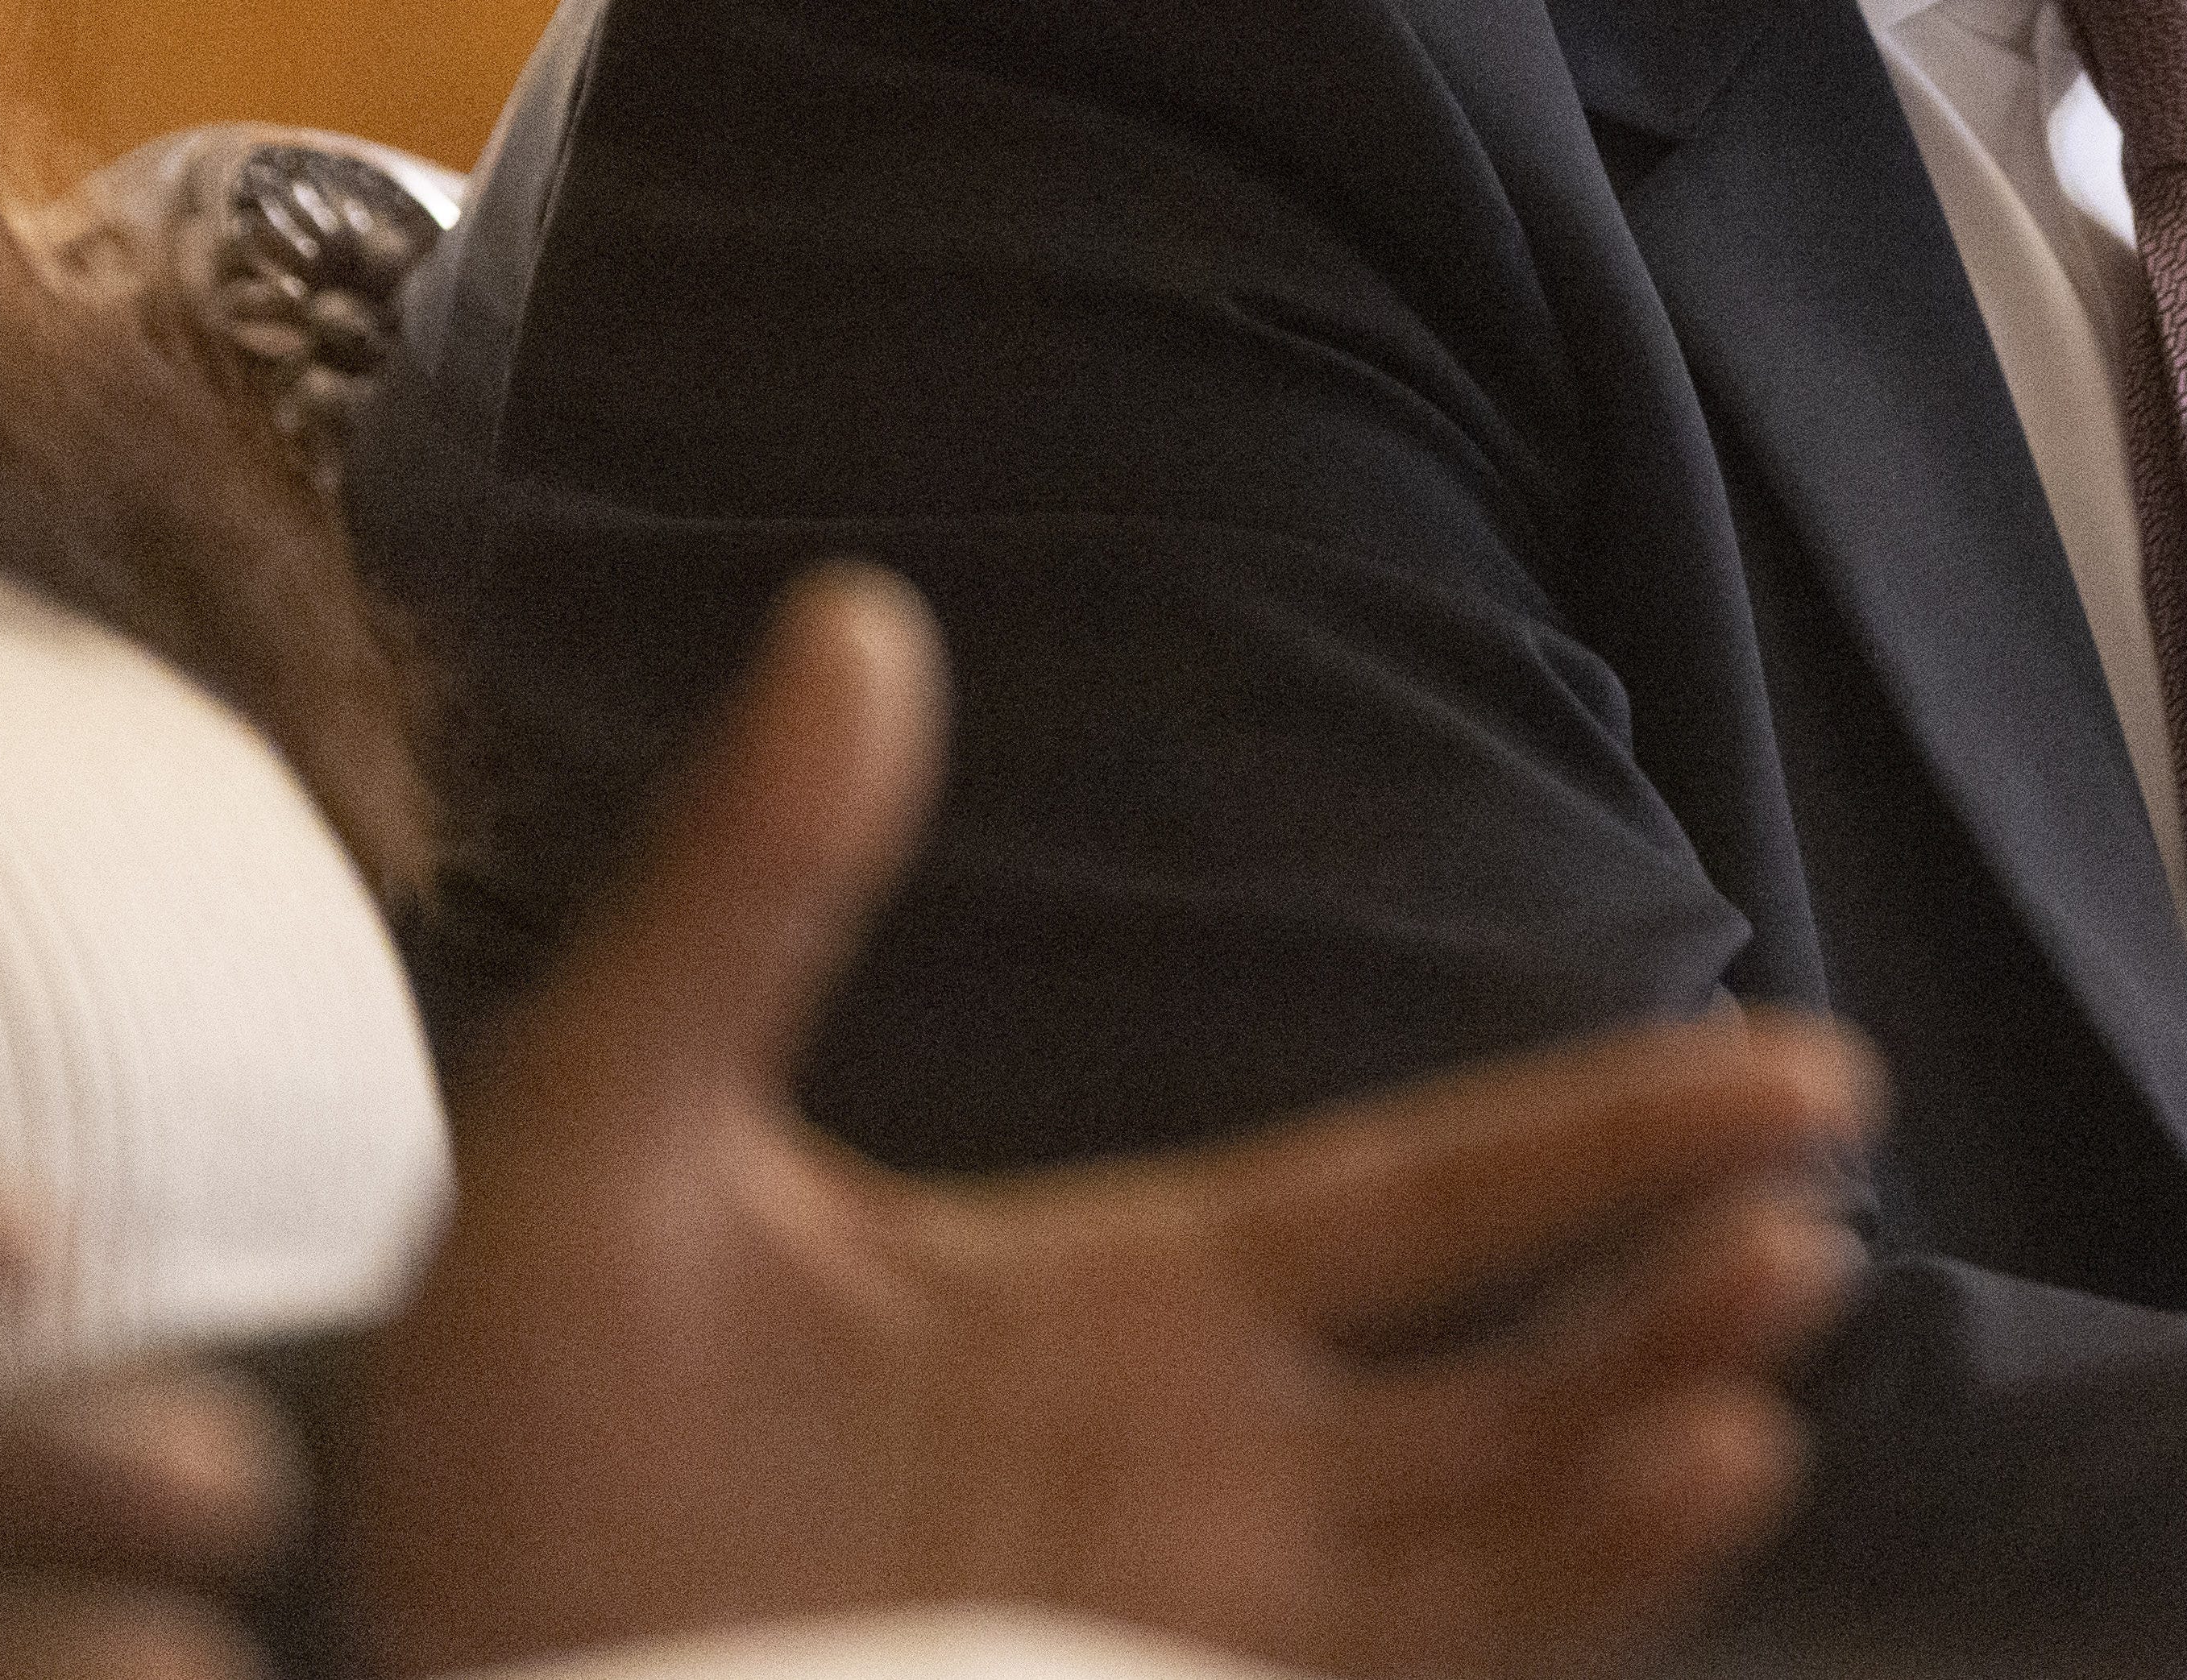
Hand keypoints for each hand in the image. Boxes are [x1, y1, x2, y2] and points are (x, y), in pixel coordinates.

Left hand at [347, 561, 1877, 1679]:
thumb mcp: (602, 1131)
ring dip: (1634, 1464)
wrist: (374, 1653)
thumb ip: (748, 890)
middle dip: (1677, 1296)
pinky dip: (1551, 1612)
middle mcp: (1203, 1470)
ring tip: (1751, 1379)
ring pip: (1495, 1547)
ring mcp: (1196, 1623)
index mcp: (1124, 1302)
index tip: (1803, 1075)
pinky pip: (1416, 1678)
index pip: (1432, 1197)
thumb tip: (853, 612)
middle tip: (1812, 1214)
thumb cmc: (479, 1430)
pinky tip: (1642, 1518)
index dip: (1618, 1132)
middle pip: (1515, 1377)